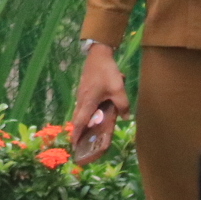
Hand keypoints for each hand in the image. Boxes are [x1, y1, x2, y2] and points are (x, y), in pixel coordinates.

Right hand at [69, 43, 129, 163]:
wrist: (98, 55)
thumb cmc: (107, 73)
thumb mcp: (118, 89)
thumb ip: (122, 105)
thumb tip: (126, 118)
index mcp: (88, 102)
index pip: (80, 121)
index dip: (76, 133)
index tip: (74, 144)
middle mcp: (81, 100)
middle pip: (77, 118)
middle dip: (77, 131)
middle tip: (79, 142)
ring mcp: (80, 94)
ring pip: (79, 112)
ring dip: (80, 122)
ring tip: (85, 131)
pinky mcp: (83, 90)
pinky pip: (81, 106)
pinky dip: (83, 113)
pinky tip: (91, 114)